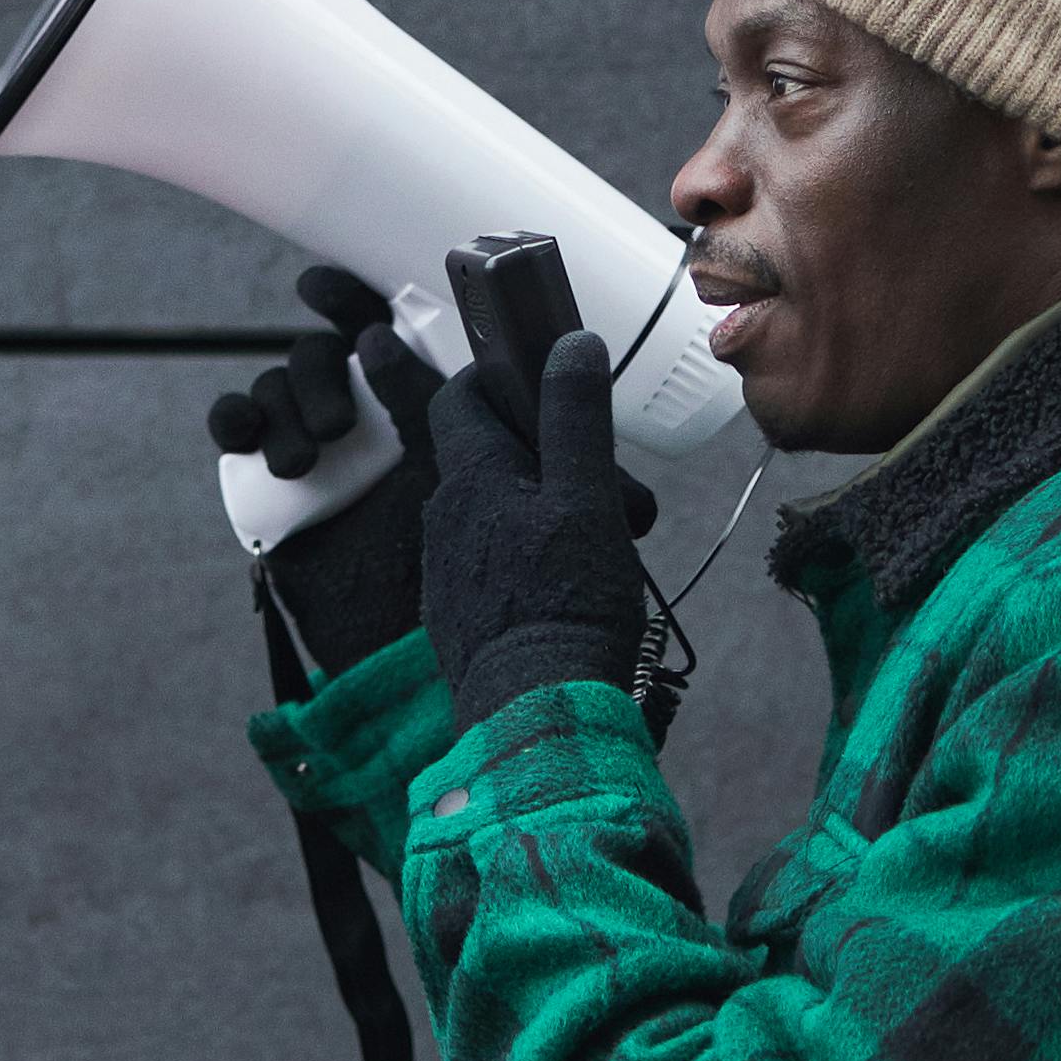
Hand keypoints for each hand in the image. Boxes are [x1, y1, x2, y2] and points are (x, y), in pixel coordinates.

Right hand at [214, 268, 445, 684]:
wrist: (424, 651)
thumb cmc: (470, 566)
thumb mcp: (455, 469)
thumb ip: (426, 398)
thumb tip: (378, 337)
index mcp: (416, 406)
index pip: (374, 331)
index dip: (344, 300)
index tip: (318, 287)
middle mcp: (363, 420)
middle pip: (319, 355)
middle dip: (320, 374)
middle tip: (340, 426)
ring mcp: (312, 454)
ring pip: (275, 388)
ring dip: (283, 405)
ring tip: (308, 460)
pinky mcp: (270, 491)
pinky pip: (237, 431)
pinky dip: (234, 419)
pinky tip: (249, 439)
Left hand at [421, 325, 659, 727]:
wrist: (534, 716)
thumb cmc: (566, 605)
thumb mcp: (587, 499)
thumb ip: (575, 417)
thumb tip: (571, 344)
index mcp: (470, 478)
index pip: (460, 395)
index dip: (499, 377)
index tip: (550, 386)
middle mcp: (444, 517)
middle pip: (494, 457)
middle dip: (555, 459)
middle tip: (615, 494)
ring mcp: (446, 570)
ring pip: (499, 512)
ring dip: (552, 511)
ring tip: (609, 548)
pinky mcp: (459, 615)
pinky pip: (494, 562)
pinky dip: (534, 557)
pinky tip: (574, 588)